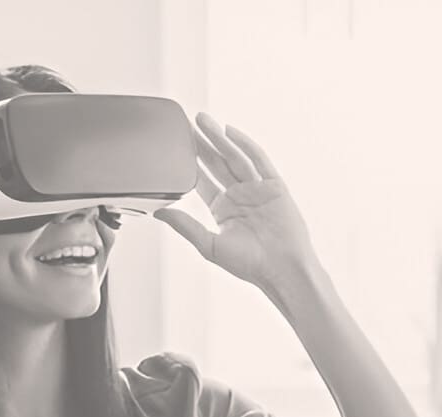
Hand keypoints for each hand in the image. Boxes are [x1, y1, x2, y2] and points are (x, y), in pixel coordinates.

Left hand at [154, 112, 318, 293]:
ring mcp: (257, 189)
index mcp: (223, 210)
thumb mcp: (209, 245)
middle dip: (202, 143)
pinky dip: (245, 145)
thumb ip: (185, 226)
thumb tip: (159, 212)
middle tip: (187, 123)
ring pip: (234, 157)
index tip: (176, 146)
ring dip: (219, 138)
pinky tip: (230, 132)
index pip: (202, 180)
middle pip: (217, 163)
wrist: (282, 270)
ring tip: (203, 120)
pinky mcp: (274, 186)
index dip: (189, 163)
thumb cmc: (249, 265)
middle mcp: (239, 196)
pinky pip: (259, 161)